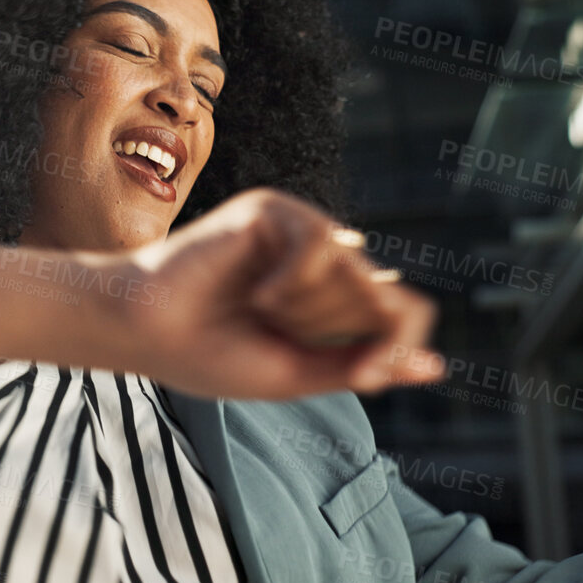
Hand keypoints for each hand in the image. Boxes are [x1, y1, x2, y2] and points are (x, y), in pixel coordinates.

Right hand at [106, 187, 444, 399]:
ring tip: (261, 309)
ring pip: (355, 269)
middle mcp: (322, 262)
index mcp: (329, 303)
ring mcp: (298, 231)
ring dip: (313, 308)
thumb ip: (364, 365)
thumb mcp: (300, 373)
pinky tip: (260, 293)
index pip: (402, 311)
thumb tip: (435, 367)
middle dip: (336, 329)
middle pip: (381, 295)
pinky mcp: (274, 208)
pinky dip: (296, 280)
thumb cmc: (210, 355)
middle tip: (277, 330)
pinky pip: (324, 242)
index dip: (397, 344)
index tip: (366, 374)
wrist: (146, 332)